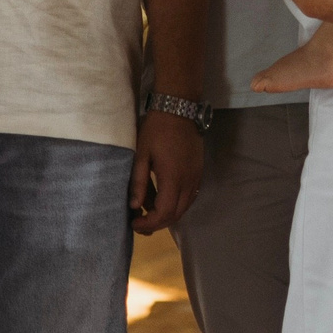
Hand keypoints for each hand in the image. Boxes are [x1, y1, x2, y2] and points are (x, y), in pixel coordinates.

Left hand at [129, 110, 205, 234]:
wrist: (179, 109)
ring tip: (148, 212)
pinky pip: (190, 196)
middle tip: (139, 223)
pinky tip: (162, 199)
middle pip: (176, 214)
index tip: (134, 223)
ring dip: (168, 214)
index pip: (164, 213)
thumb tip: (134, 207)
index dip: (149, 223)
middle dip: (157, 223)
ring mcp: (196, 177)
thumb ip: (138, 182)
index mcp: (173, 178)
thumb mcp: (141, 154)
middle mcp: (188, 181)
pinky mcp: (198, 172)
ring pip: (185, 207)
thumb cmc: (156, 130)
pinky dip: (176, 204)